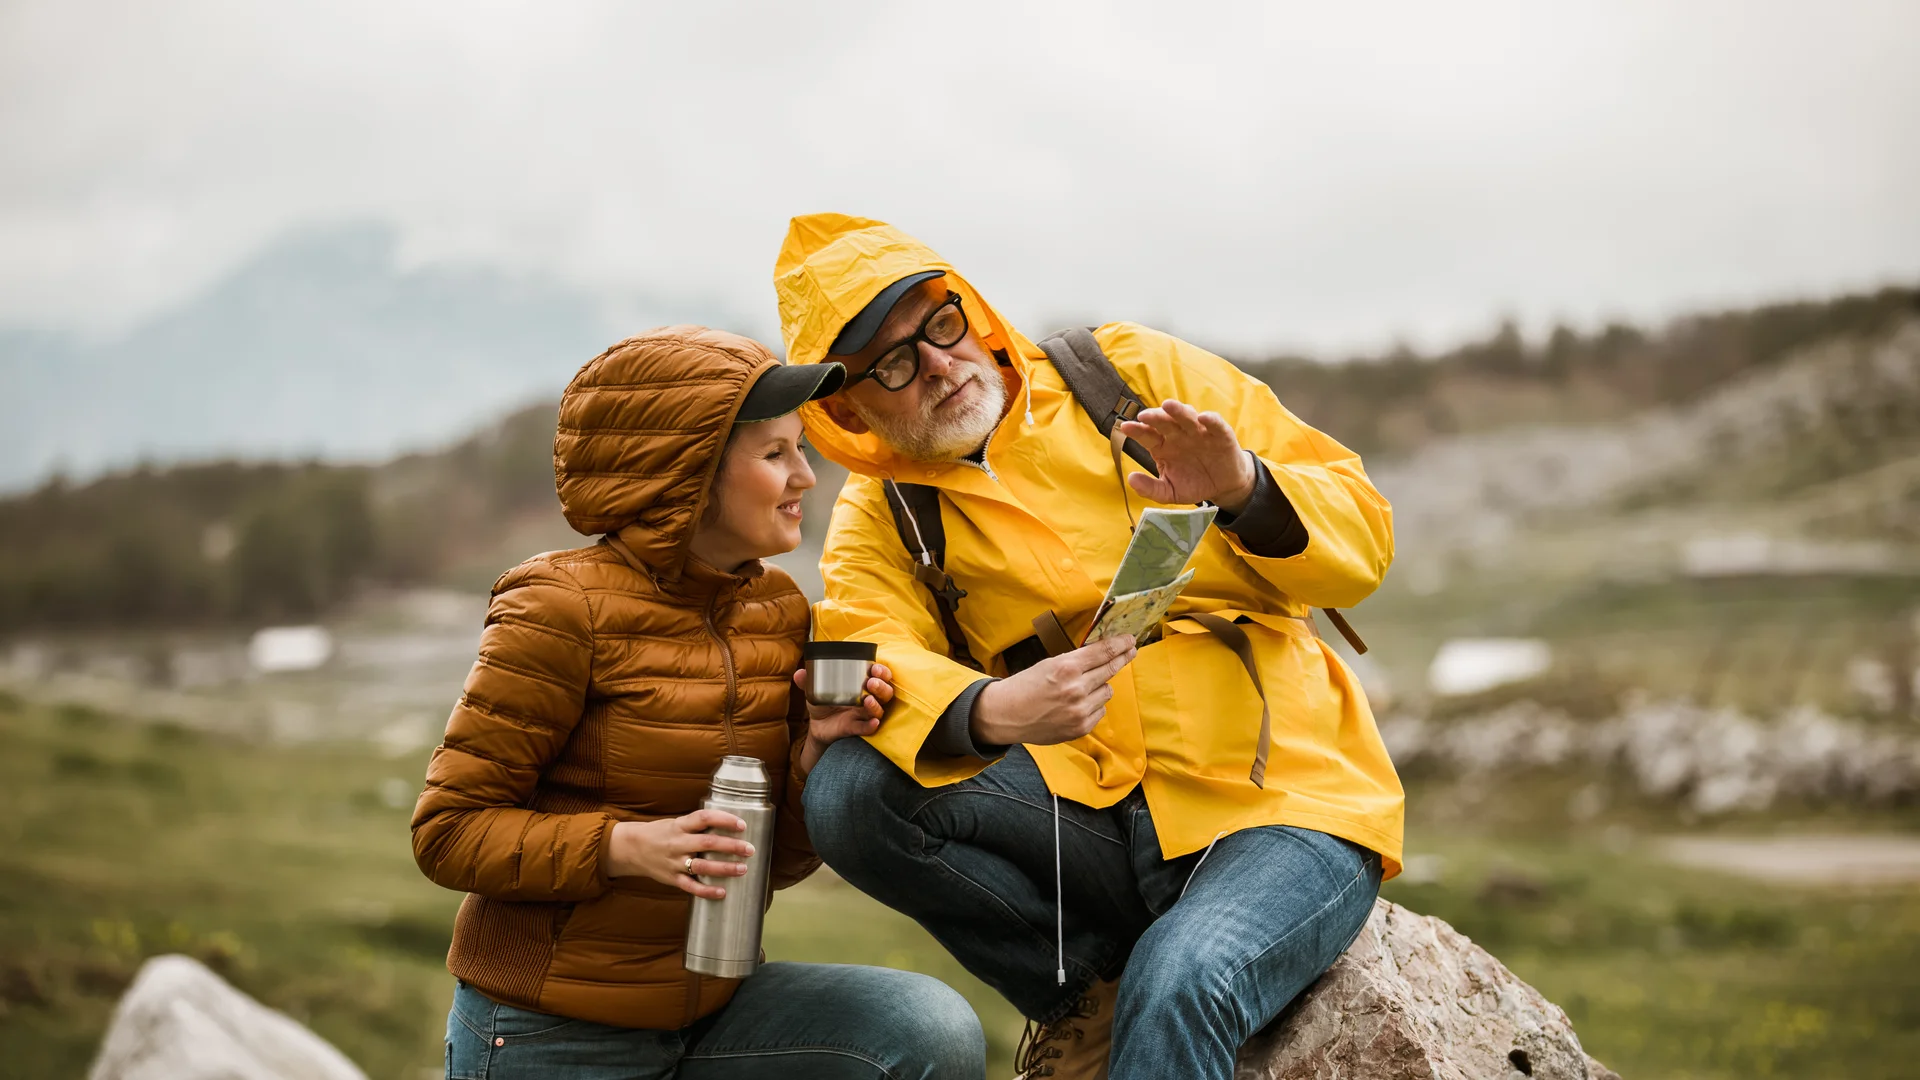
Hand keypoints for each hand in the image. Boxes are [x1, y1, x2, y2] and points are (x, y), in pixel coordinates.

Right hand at [606, 810, 754, 899]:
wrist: (631, 849)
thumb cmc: (660, 834)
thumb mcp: (676, 823)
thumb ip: (697, 825)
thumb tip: (728, 825)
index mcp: (680, 825)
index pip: (704, 818)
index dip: (724, 820)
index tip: (742, 825)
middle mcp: (678, 843)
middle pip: (708, 843)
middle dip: (731, 846)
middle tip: (750, 849)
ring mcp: (674, 862)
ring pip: (702, 867)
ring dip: (724, 868)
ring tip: (743, 869)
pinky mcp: (672, 879)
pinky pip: (691, 887)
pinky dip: (707, 891)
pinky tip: (722, 892)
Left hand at [792, 663, 892, 773]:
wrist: (816, 725)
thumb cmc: (823, 702)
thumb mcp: (815, 690)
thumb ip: (808, 681)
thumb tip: (800, 672)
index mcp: (861, 685)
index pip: (880, 676)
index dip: (882, 672)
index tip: (874, 669)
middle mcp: (867, 699)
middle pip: (885, 693)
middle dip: (881, 687)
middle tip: (871, 683)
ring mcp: (862, 715)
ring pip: (878, 710)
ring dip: (876, 705)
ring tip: (868, 700)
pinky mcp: (855, 728)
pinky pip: (867, 728)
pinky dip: (870, 725)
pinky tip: (873, 723)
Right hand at [972, 635, 1136, 746]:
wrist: (1006, 715)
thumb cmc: (1025, 686)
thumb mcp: (1049, 664)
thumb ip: (1076, 661)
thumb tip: (1103, 654)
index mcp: (1066, 667)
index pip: (1103, 652)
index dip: (1120, 644)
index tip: (1130, 640)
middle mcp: (1076, 688)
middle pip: (1111, 669)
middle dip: (1122, 658)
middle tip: (1130, 651)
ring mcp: (1080, 710)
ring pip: (1107, 690)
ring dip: (1101, 685)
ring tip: (1083, 687)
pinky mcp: (1081, 727)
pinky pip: (1100, 710)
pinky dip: (1093, 705)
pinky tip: (1077, 704)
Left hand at [1116, 399, 1256, 511]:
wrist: (1222, 487)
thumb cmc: (1193, 483)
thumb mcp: (1170, 492)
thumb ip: (1150, 488)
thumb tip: (1130, 479)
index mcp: (1163, 446)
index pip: (1147, 435)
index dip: (1137, 430)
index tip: (1125, 427)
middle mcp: (1178, 435)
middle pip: (1165, 421)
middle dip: (1155, 416)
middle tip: (1144, 415)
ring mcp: (1199, 432)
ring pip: (1187, 417)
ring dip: (1178, 410)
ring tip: (1168, 406)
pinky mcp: (1220, 434)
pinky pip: (1215, 424)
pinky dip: (1210, 419)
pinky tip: (1202, 418)